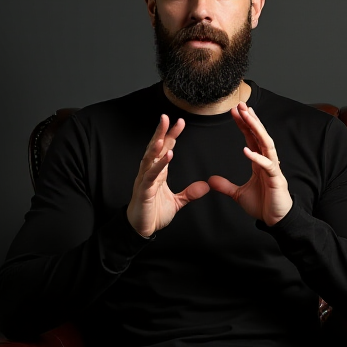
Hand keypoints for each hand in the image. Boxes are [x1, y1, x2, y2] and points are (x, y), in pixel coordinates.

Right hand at [127, 114, 209, 236]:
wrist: (141, 229)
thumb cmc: (153, 213)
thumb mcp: (177, 202)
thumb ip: (189, 193)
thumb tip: (205, 186)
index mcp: (157, 172)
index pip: (164, 149)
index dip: (171, 136)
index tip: (180, 123)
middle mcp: (149, 172)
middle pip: (155, 148)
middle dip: (161, 133)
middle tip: (167, 117)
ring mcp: (145, 180)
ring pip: (150, 159)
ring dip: (156, 146)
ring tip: (163, 134)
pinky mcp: (144, 191)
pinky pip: (151, 176)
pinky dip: (159, 165)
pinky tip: (166, 156)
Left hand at [208, 103, 292, 225]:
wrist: (276, 221)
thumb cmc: (263, 206)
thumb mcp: (238, 194)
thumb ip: (226, 186)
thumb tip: (210, 180)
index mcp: (259, 162)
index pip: (251, 138)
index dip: (244, 124)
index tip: (235, 111)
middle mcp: (268, 161)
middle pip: (259, 135)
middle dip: (251, 120)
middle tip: (241, 105)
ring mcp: (273, 169)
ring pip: (266, 144)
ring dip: (257, 129)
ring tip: (248, 116)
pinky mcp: (276, 180)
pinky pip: (267, 166)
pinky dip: (257, 157)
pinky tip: (246, 150)